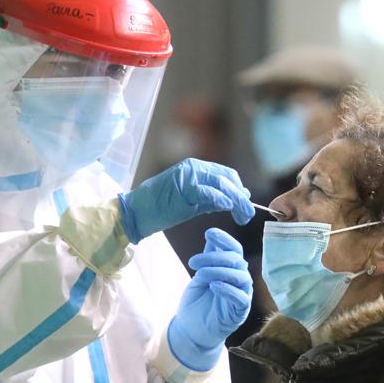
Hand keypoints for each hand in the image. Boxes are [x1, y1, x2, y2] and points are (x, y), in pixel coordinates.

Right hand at [118, 158, 253, 242]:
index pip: (225, 174)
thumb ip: (209, 199)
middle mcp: (193, 167)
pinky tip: (229, 208)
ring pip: (221, 184)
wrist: (135, 212)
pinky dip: (221, 199)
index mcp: (194, 168)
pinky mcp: (183, 187)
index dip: (238, 189)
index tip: (245, 203)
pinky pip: (208, 192)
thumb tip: (231, 201)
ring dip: (236, 200)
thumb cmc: (159, 209)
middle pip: (226, 178)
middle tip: (248, 214)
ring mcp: (188, 175)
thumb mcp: (189, 203)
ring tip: (243, 214)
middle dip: (241, 197)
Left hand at [167, 228, 252, 370]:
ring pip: (241, 277)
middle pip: (236, 261)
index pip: (234, 250)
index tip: (210, 233)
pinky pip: (241, 297)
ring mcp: (242, 295)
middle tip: (193, 261)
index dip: (225, 240)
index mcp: (231, 269)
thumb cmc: (196, 303)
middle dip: (215, 257)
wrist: (191, 330)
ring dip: (220, 271)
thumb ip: (208, 260)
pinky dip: (228, 289)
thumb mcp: (199, 277)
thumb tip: (211, 238)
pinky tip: (214, 286)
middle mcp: (239, 280)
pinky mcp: (240, 311)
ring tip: (201, 274)